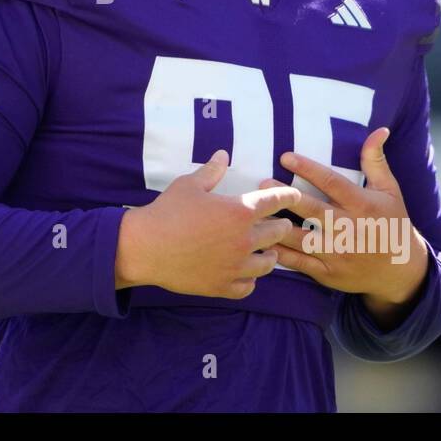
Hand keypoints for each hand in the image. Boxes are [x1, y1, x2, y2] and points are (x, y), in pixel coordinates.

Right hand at [117, 150, 304, 299]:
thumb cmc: (167, 212)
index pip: (276, 201)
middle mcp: (244, 240)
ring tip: (269, 251)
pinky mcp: (222, 286)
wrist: (146, 247)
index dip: (288, 196)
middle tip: (280, 223)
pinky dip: (251, 279)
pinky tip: (247, 273)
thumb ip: (211, 171)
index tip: (294, 196)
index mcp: (240, 212)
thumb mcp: (189, 185)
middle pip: (278, 232)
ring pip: (268, 263)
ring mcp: (235, 266)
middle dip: (282, 225)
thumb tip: (222, 155)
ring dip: (271, 255)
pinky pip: (248, 286)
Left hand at [266, 128, 428, 307]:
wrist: (401, 272)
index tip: (285, 156)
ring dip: (276, 226)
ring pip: (301, 238)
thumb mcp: (390, 191)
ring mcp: (337, 252)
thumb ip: (376, 161)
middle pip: (312, 210)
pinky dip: (280, 254)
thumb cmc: (392, 223)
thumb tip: (379, 130)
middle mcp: (349, 228)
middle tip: (262, 184)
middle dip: (286, 197)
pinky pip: (299, 262)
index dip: (308, 169)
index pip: (332, 183)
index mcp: (362, 205)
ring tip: (255, 213)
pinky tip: (262, 242)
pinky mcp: (328, 272)